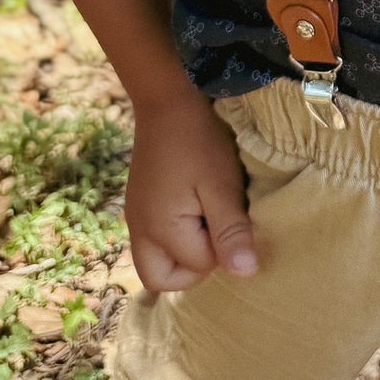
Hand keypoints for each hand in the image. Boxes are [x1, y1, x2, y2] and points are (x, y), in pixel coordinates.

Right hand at [125, 87, 261, 291]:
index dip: (221, 246)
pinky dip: (174, 235)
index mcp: (159, 231)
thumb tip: (244, 274)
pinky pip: (153, 238)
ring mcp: (135, 218)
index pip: (198, 266)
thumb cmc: (199, 141)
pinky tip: (193, 206)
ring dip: (184, 251)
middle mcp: (139, 231)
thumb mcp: (222, 185)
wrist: (167, 100)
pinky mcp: (138, 204)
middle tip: (216, 230)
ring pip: (156, 261)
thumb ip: (231, 231)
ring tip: (207, 218)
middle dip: (194, 267)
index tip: (229, 212)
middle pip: (163, 279)